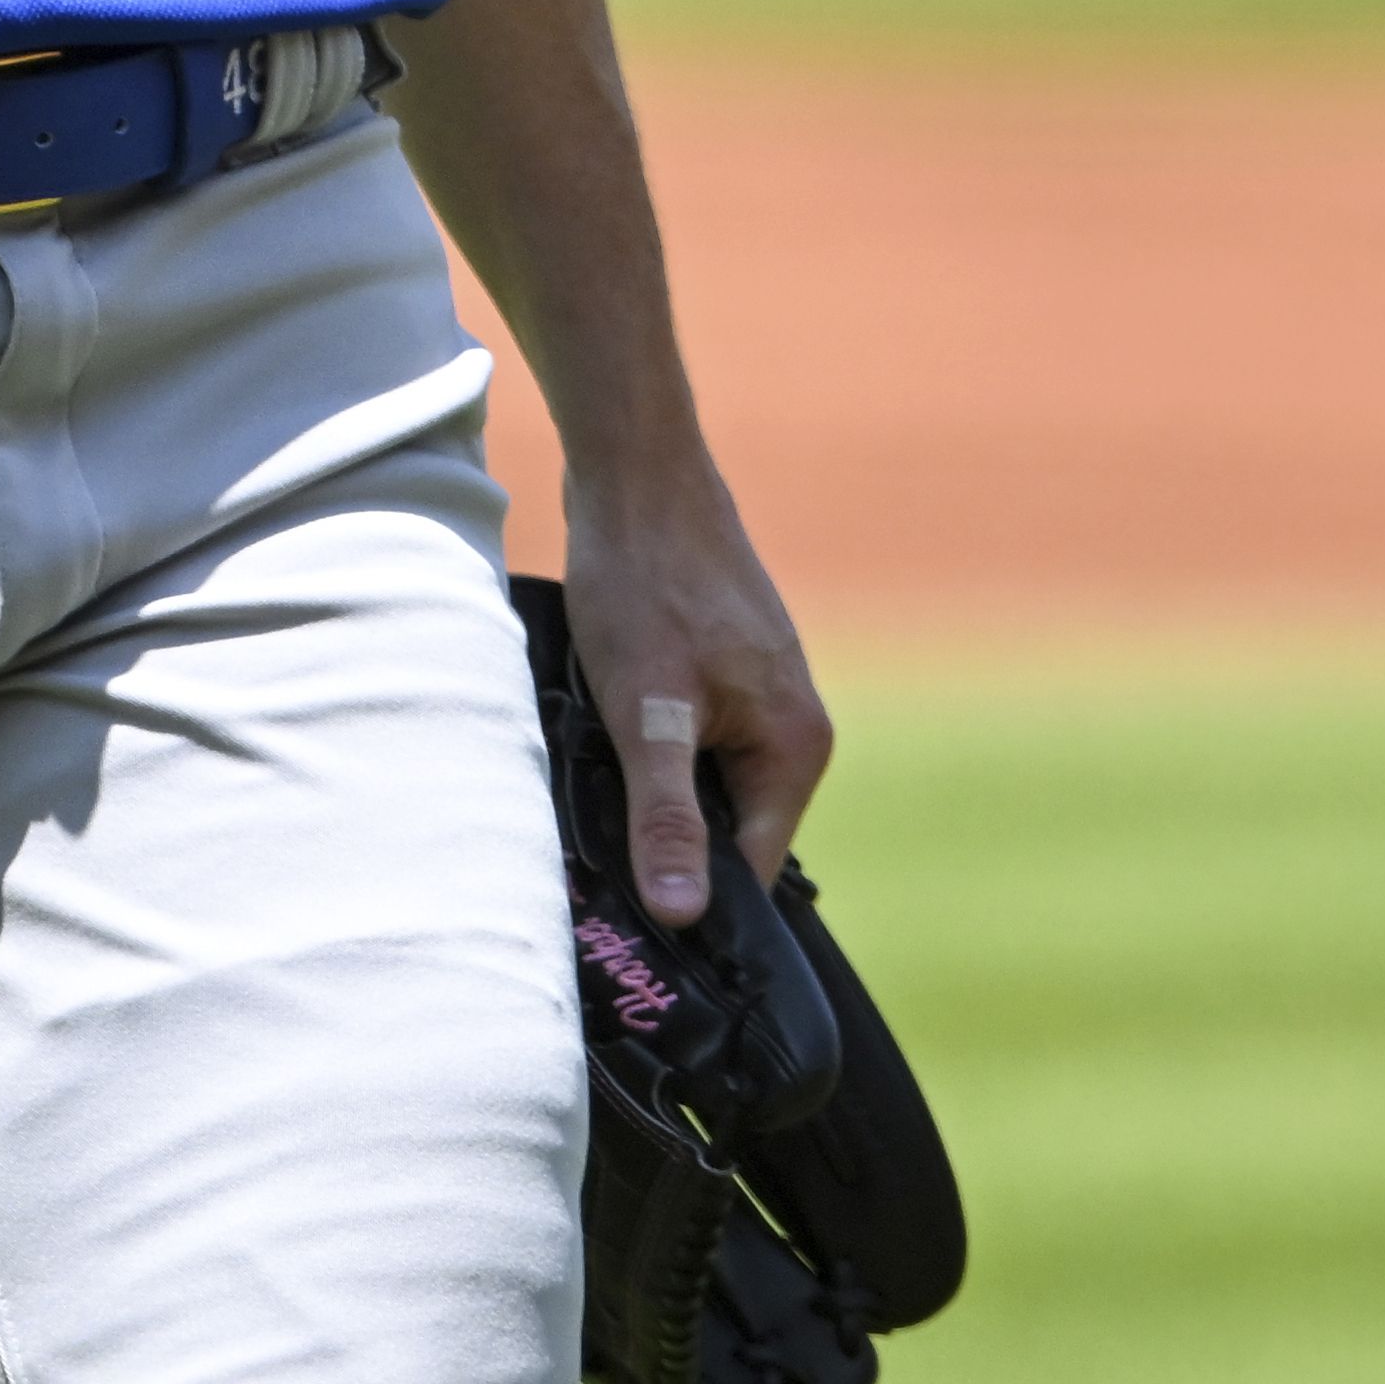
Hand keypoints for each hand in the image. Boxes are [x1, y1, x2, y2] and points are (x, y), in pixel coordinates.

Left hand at [560, 465, 831, 927]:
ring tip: (591, 772)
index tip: (622, 914)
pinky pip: (685, 735)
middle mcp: (790, 727)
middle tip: (589, 842)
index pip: (749, 871)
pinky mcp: (719, 666)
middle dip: (662, 839)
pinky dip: (643, 741)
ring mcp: (757, 693)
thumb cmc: (644, 580)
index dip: (688, 898)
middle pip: (725, 828)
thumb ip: (667, 815)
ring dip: (647, 785)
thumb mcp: (646, 711)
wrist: (633, 468)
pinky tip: (597, 721)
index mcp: (795, 748)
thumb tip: (682, 916)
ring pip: (699, 779)